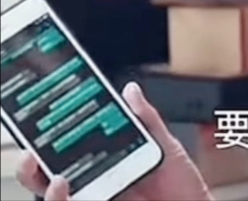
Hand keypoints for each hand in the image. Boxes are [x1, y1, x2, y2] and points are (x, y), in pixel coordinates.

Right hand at [15, 81, 213, 200]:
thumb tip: (129, 90)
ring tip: (54, 173)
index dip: (49, 140)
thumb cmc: (182, 186)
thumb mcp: (165, 146)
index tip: (42, 120)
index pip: (69, 151)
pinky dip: (59, 199)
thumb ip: (145, 120)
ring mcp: (96, 198)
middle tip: (31, 150)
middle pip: (49, 176)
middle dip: (32, 165)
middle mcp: (95, 184)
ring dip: (41, 183)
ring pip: (53, 194)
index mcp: (106, 163)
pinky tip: (62, 185)